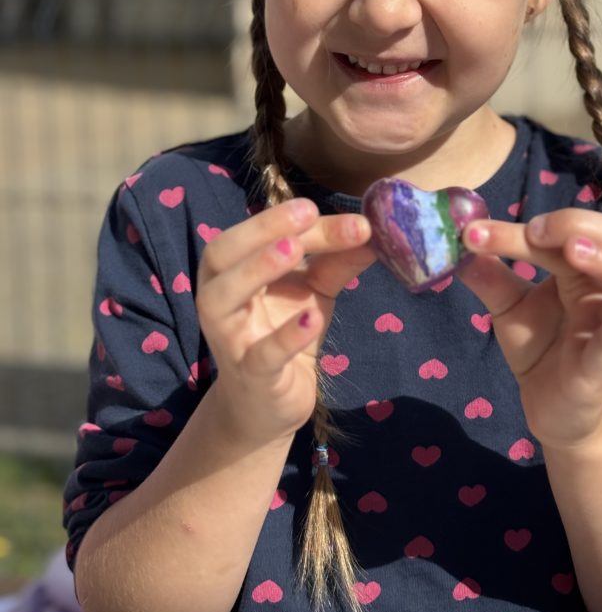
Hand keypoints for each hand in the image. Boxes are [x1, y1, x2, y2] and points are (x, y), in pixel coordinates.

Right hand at [196, 198, 372, 447]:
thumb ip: (336, 260)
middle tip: (305, 214)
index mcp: (232, 271)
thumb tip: (370, 228)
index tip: (318, 206)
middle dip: (260, 229)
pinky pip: (261, 355)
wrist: (268, 405)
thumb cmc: (285, 333)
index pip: (252, 235)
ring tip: (294, 249)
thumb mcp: (314, 290)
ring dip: (257, 269)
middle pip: (221, 254)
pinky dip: (285, 337)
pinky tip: (311, 319)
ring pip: (222, 299)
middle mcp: (220, 299)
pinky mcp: (252, 377)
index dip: (285, 219)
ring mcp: (231, 339)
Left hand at [461, 209, 601, 449]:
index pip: (572, 231)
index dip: (537, 224)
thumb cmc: (540, 347)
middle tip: (535, 232)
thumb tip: (459, 244)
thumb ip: (489, 277)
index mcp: (585, 269)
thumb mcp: (508, 307)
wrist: (550, 408)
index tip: (481, 230)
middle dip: (578, 225)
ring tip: (573, 250)